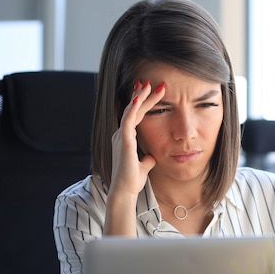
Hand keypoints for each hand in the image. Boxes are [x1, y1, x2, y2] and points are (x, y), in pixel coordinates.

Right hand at [108, 79, 165, 198]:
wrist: (124, 191)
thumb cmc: (132, 181)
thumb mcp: (143, 166)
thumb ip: (147, 159)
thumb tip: (152, 157)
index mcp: (125, 139)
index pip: (136, 116)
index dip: (143, 103)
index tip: (153, 92)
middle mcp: (121, 135)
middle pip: (133, 110)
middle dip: (142, 95)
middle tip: (152, 82)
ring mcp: (121, 137)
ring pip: (131, 111)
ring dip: (140, 97)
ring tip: (149, 84)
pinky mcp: (124, 141)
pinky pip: (128, 120)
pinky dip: (133, 108)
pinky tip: (139, 98)